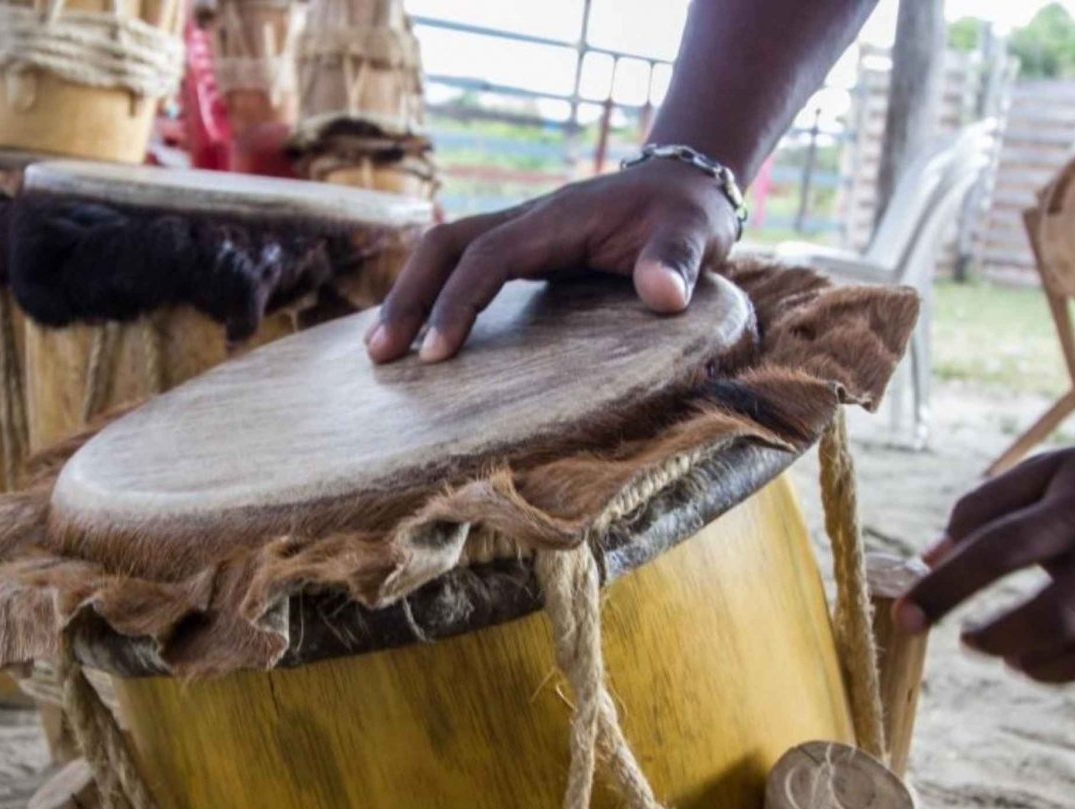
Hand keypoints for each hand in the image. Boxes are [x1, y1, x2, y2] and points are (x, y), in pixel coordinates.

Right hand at [366, 158, 740, 362]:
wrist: (686, 185)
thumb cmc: (687, 215)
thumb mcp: (694, 234)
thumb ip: (677, 262)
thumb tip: (663, 296)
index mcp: (557, 220)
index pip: (487, 257)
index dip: (457, 302)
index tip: (435, 354)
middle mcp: (526, 222)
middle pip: (444, 246)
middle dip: (407, 297)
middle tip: (380, 356)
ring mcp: (520, 235)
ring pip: (444, 254)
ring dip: (409, 297)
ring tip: (380, 352)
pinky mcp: (522, 253)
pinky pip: (462, 268)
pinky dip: (432, 297)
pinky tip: (417, 337)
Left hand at [896, 418, 1074, 702]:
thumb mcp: (1047, 471)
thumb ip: (981, 508)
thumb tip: (927, 559)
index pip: (998, 550)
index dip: (944, 588)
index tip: (904, 617)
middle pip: (1055, 619)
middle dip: (998, 640)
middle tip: (972, 640)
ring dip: (1045, 668)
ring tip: (1020, 655)